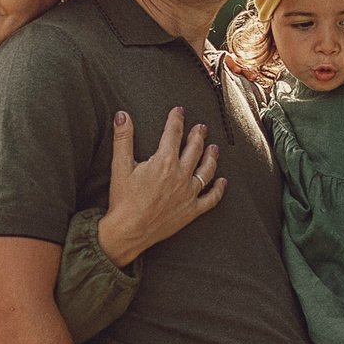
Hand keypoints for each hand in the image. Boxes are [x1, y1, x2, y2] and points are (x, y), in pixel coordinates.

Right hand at [97, 108, 224, 267]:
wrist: (127, 231)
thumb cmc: (123, 199)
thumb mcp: (120, 165)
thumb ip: (123, 138)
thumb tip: (122, 115)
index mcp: (164, 161)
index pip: (173, 133)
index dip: (176, 120)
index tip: (179, 111)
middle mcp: (181, 175)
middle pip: (194, 149)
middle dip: (198, 135)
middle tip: (201, 127)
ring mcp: (189, 193)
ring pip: (206, 170)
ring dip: (211, 157)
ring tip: (214, 148)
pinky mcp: (191, 211)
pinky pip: (211, 199)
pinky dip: (219, 189)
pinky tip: (223, 182)